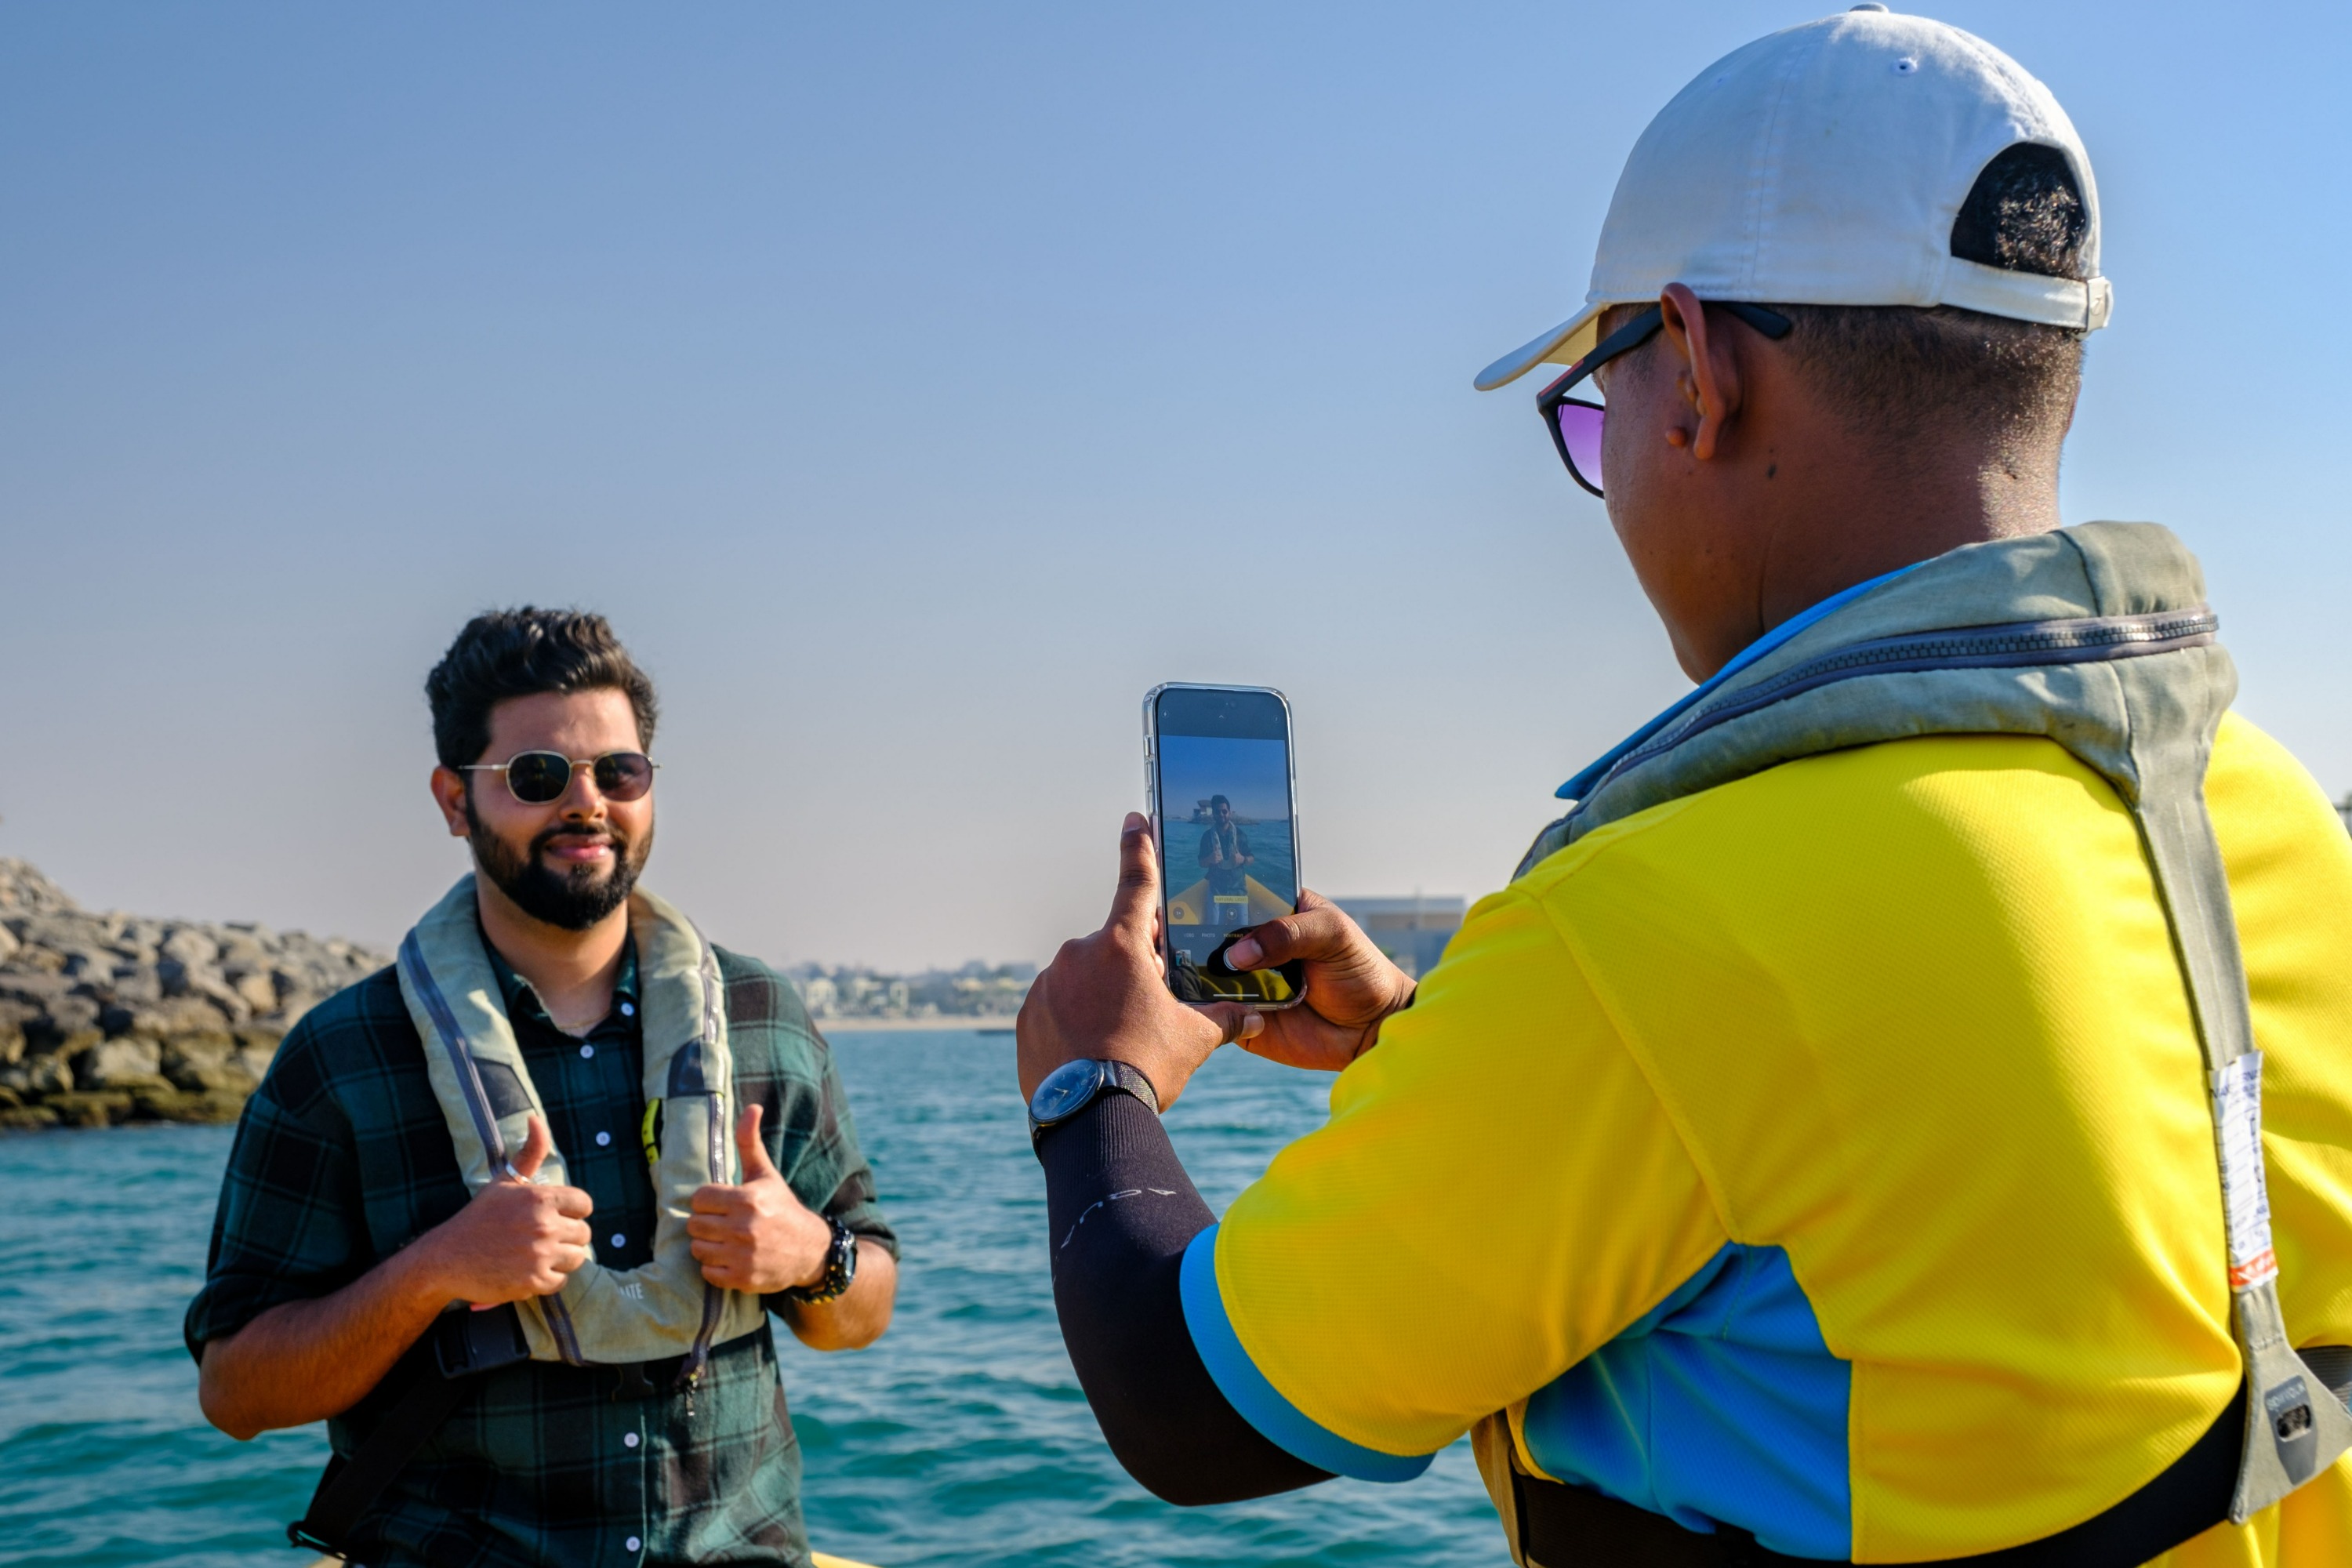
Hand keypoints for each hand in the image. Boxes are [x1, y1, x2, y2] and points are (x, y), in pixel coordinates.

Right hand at [415, 1116, 594, 1304]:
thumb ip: (529, 1153)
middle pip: (584, 1234)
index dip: (572, 1211)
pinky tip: (529, 1271)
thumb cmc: (478, 1218)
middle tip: (544, 1238)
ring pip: (577, 1258)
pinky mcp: (533, 1282)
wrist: (447, 1258)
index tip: (556, 1216)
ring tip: (538, 1254)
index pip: (584, 1204)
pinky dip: (549, 1279)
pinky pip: (561, 1281)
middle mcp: (544, 1226)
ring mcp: (539, 1256)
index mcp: (540, 1199)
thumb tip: (536, 1119)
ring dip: (561, 1258)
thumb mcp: (503, 1182)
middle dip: (568, 1236)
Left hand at [688, 1105, 832, 1293]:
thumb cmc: (782, 1208)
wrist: (810, 1250)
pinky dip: (715, 1268)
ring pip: (697, 1249)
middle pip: (695, 1224)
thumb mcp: (766, 1175)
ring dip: (708, 1246)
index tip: (721, 1204)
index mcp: (747, 1199)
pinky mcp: (743, 1278)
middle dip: (706, 1223)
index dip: (708, 1200)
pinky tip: (731, 1258)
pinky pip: (708, 1272)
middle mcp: (744, 1227)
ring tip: (725, 1241)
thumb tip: (751, 1107)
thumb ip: (750, 1142)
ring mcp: (743, 1255)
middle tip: (723, 1223)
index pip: (699, 1198)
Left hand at [1016, 812, 1259, 1107]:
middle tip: (1148, 1013)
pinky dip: (1072, 1023)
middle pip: (1114, 949)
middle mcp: (1077, 954)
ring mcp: (1046, 984)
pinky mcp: (1026, 1016)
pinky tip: (1089, 1054)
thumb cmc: (1147, 1068)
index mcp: (1121, 946)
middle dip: (1132, 971)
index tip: (1135, 817)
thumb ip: (1226, 1018)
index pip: (1137, 882)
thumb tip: (1259, 1018)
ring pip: (1082, 981)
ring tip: (1118, 1043)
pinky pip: (1055, 1009)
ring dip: (1099, 1000)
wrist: (1090, 1118)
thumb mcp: (1194, 1039)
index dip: (1139, 846)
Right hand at [1205, 889, 1415, 1071]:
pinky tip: (1208, 1002)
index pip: (1236, 899)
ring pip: (1207, 975)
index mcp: (1275, 914)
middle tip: (1183, 937)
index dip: (1213, 897)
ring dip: (1199, 974)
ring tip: (1190, 968)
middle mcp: (1254, 948)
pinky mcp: (1244, 1019)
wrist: (1372, 1028)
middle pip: (1213, 937)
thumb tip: (1239, 952)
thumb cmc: (1360, 971)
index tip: (1190, 898)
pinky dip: (1210, 1010)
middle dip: (1197, 937)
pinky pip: (1217, 1014)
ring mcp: (1246, 984)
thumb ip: (1289, 933)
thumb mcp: (1332, 934)